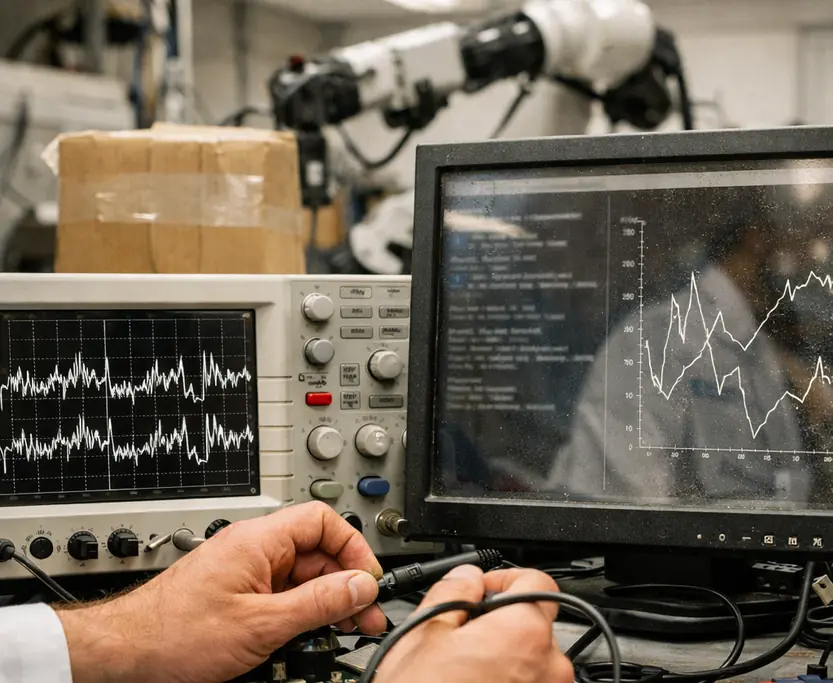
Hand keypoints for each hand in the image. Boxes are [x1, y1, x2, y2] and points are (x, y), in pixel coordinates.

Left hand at [56, 502, 386, 682]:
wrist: (126, 654)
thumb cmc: (175, 633)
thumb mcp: (262, 624)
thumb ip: (318, 603)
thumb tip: (361, 586)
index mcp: (260, 539)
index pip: (322, 521)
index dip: (352, 548)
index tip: (367, 581)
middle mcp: (255, 548)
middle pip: (317, 552)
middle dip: (346, 583)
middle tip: (366, 616)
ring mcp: (247, 571)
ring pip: (303, 576)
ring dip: (328, 601)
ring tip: (347, 629)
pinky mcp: (240, 594)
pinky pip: (284, 594)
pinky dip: (304, 612)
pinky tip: (314, 634)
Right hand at [376, 565, 572, 682]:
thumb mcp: (423, 633)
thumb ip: (454, 591)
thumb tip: (468, 577)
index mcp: (526, 634)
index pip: (536, 581)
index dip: (503, 578)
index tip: (481, 590)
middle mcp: (550, 670)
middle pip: (533, 625)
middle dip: (499, 624)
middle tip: (458, 637)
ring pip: (529, 664)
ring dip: (502, 660)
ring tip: (459, 674)